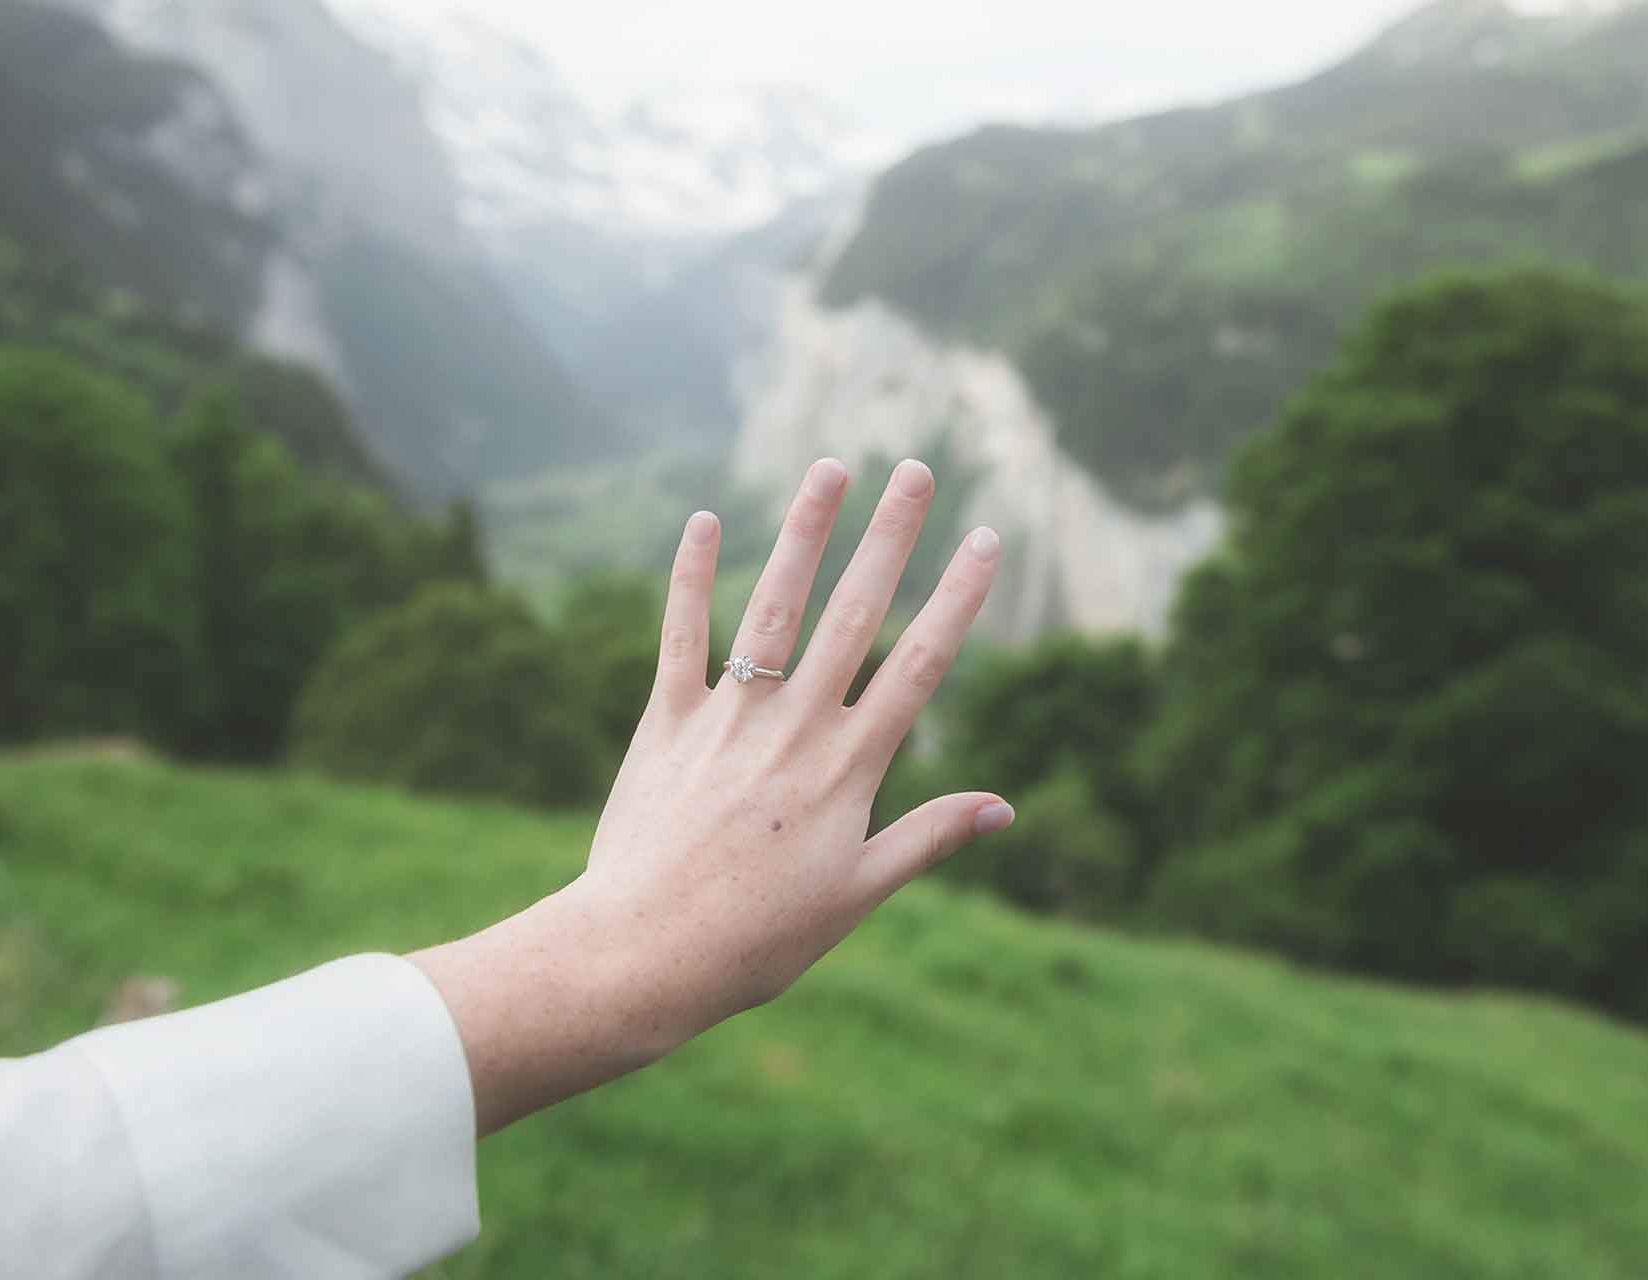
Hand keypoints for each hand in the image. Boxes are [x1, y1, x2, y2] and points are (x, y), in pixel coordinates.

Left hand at [409, 458, 1012, 1134]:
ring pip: (775, 607)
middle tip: (917, 468)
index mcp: (849, 768)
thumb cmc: (757, 940)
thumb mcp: (856, 896)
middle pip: (855, 613)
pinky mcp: (666, 724)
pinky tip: (701, 522)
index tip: (985, 538)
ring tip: (831, 469)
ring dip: (804, 533)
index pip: (920, 665)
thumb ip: (927, 839)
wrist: (644, 953)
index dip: (957, 596)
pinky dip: (690, 579)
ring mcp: (728, 719)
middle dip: (890, 537)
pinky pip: (680, 638)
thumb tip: (1003, 808)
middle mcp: (794, 727)